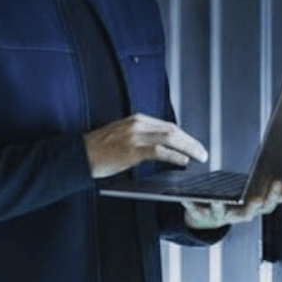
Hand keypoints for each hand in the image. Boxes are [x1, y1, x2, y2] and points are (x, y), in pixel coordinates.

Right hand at [85, 114, 207, 178]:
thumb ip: (139, 137)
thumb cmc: (98, 149)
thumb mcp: (121, 136)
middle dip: (191, 141)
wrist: (79, 155)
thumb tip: (160, 147)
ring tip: (199, 156)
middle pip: (173, 130)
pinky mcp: (132, 150)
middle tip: (203, 151)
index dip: (184, 136)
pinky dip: (174, 156)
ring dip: (189, 148)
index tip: (193, 144)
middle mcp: (138, 125)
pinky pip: (159, 151)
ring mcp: (135, 136)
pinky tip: (183, 161)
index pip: (167, 126)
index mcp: (136, 120)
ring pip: (170, 138)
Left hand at [182, 180, 281, 228]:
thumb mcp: (257, 198)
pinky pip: (194, 209)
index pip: (267, 206)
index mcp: (251, 210)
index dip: (273, 196)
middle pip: (246, 213)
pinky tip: (186, 196)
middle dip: (252, 206)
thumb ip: (279, 196)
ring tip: (218, 199)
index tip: (278, 182)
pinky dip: (189, 203)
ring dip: (219, 207)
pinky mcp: (199, 213)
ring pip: (219, 213)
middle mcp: (236, 216)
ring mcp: (218, 216)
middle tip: (257, 197)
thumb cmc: (237, 203)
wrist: (208, 216)